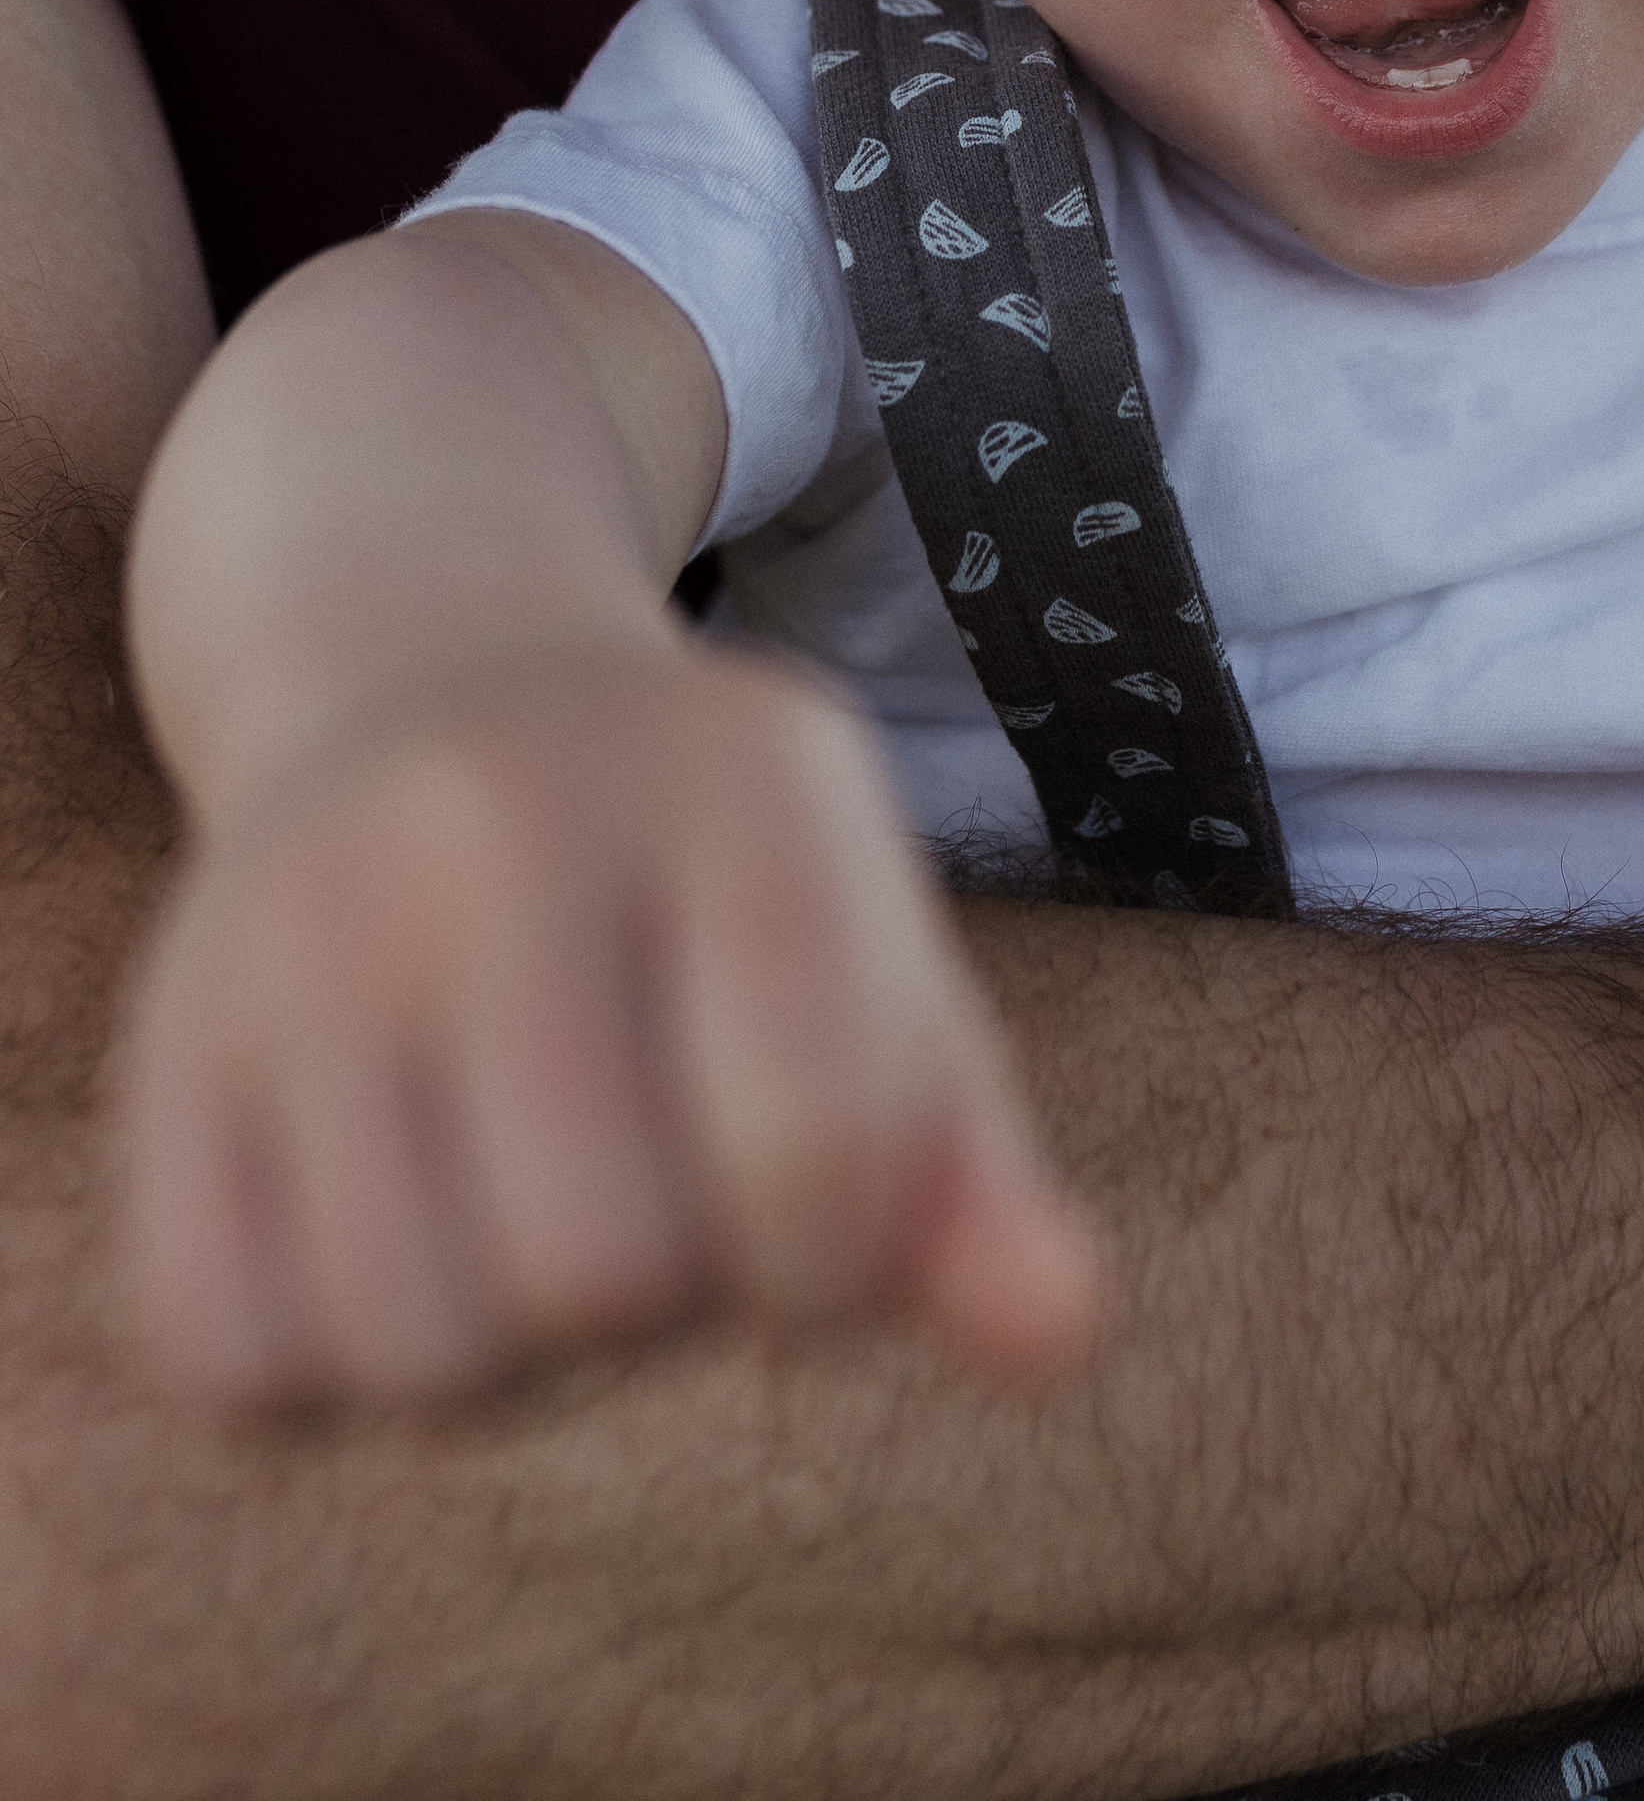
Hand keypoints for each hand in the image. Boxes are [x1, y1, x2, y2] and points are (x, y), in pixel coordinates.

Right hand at [118, 645, 1101, 1405]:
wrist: (429, 693)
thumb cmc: (710, 895)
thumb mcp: (872, 967)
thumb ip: (966, 1169)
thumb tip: (1062, 1338)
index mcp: (740, 775)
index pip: (815, 1146)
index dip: (832, 1259)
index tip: (806, 1203)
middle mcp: (500, 818)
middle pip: (606, 1276)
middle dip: (665, 1300)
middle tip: (650, 1178)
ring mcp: (308, 923)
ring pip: (420, 1352)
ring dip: (505, 1354)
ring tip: (527, 1199)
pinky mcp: (169, 1040)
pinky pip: (236, 1361)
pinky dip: (327, 1363)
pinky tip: (392, 1219)